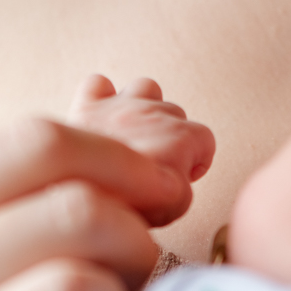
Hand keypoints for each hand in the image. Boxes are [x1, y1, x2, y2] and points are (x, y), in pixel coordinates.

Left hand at [69, 75, 214, 202]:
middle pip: (175, 113)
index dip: (196, 162)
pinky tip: (102, 115)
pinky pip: (98, 84)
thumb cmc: (129, 202)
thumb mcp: (176, 206)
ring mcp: (120, 106)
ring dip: (144, 107)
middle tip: (156, 163)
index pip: (205, 141)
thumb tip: (178, 181)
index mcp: (180, 137)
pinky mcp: (88, 106)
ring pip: (145, 88)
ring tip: (136, 133)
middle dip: (170, 136)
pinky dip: (101, 96)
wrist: (85, 191)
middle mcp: (153, 113)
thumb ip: (186, 187)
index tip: (183, 176)